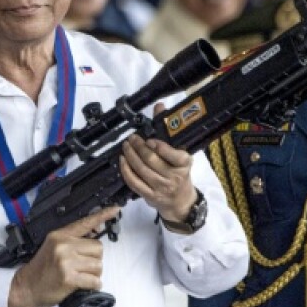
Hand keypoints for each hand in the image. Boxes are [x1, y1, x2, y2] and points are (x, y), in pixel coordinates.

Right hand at [7, 206, 118, 306]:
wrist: (26, 286)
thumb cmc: (41, 269)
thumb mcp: (53, 247)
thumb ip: (72, 240)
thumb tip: (94, 235)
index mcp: (60, 235)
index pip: (85, 223)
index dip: (102, 215)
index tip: (115, 209)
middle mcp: (64, 245)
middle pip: (98, 248)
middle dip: (94, 259)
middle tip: (82, 266)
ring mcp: (66, 261)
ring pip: (98, 265)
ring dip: (94, 274)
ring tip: (81, 276)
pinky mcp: (69, 278)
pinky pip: (94, 280)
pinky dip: (93, 285)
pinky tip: (84, 285)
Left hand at [120, 104, 196, 222]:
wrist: (180, 200)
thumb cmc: (179, 172)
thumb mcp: (180, 152)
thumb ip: (167, 129)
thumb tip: (159, 106)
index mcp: (184, 164)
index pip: (174, 155)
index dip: (160, 147)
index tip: (149, 140)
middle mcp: (173, 177)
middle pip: (152, 161)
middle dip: (139, 148)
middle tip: (131, 138)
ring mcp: (161, 187)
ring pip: (141, 170)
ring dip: (131, 156)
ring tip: (126, 146)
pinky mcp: (150, 195)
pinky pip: (134, 182)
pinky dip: (126, 170)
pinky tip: (122, 161)